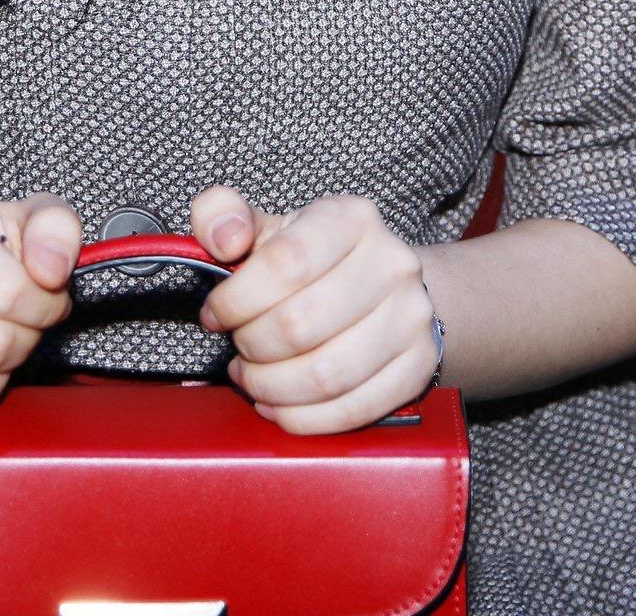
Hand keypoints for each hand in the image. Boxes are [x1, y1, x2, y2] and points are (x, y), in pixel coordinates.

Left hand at [188, 187, 438, 433]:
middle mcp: (391, 262)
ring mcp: (412, 317)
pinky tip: (278, 405)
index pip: (286, 262)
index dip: (237, 299)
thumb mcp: (268, 227)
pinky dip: (304, 418)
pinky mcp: (419, 367)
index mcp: (350, 218)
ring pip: (326, 375)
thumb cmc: (313, 261)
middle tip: (237, 348)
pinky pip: (354, 410)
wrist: (385, 288)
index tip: (215, 314)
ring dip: (272, 387)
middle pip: (301, 324)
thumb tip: (223, 239)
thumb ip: (224, 215)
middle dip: (252, 345)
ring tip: (251, 378)